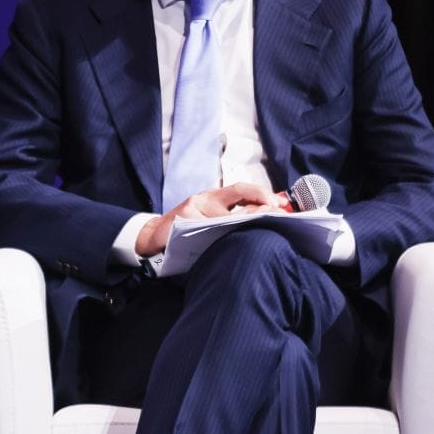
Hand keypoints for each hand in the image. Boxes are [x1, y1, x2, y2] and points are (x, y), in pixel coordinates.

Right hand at [135, 182, 283, 255]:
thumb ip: (232, 217)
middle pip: (238, 195)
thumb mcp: (210, 219)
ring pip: (225, 215)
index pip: (241, 189)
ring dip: (244, 223)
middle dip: (261, 206)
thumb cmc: (188, 229)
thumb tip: (265, 220)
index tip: (279, 204)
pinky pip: (206, 228)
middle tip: (278, 214)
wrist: (155, 236)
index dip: (261, 193)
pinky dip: (220, 236)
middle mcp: (205, 198)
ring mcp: (193, 208)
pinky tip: (231, 243)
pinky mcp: (183, 220)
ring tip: (262, 229)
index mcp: (214, 197)